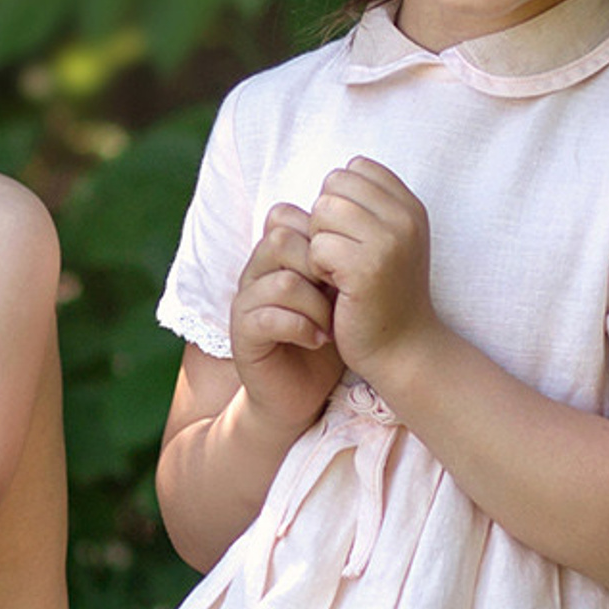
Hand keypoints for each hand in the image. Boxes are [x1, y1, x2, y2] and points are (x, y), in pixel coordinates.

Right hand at [230, 201, 342, 431]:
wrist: (304, 393)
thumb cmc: (326, 338)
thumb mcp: (341, 291)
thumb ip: (342, 257)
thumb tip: (365, 220)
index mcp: (278, 255)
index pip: (288, 216)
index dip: (321, 236)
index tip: (346, 266)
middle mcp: (257, 272)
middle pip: (280, 238)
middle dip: (319, 265)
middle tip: (340, 292)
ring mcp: (247, 302)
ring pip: (280, 279)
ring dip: (315, 303)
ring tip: (333, 324)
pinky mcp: (243, 335)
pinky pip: (268, 316)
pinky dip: (301, 327)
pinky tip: (319, 340)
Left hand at [307, 158, 435, 378]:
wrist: (404, 348)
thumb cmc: (386, 295)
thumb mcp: (390, 242)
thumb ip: (369, 207)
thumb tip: (330, 181)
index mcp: (411, 206)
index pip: (357, 167)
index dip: (342, 198)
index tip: (354, 234)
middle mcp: (405, 219)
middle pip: (334, 185)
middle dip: (326, 218)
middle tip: (342, 254)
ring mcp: (388, 242)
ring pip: (323, 211)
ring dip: (320, 241)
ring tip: (339, 270)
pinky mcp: (365, 269)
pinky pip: (317, 245)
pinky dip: (318, 267)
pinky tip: (336, 287)